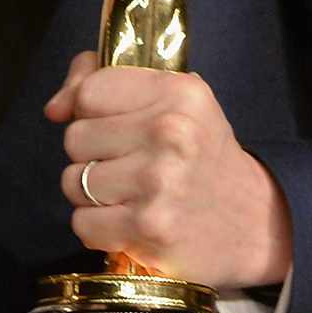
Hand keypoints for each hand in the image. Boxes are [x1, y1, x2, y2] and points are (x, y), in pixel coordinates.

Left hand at [44, 51, 292, 290]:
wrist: (256, 224)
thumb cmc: (201, 155)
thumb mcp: (171, 100)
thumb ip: (104, 84)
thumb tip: (54, 108)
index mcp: (177, 92)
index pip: (88, 92)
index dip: (92, 112)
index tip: (117, 126)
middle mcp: (170, 133)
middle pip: (75, 138)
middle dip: (93, 155)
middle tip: (131, 165)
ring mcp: (159, 183)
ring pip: (73, 181)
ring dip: (92, 194)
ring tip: (131, 194)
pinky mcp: (149, 229)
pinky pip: (82, 223)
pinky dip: (98, 227)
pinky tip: (129, 222)